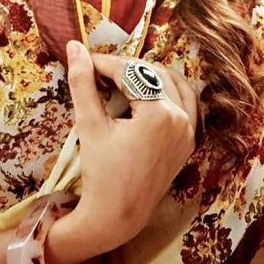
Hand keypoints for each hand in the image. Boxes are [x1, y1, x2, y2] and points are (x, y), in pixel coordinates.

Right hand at [65, 40, 197, 247]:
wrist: (117, 216)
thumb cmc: (100, 173)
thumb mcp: (89, 125)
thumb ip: (82, 83)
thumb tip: (74, 47)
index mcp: (159, 114)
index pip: (129, 73)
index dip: (103, 63)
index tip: (83, 59)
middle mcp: (180, 118)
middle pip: (150, 73)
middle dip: (123, 69)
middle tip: (97, 72)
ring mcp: (188, 130)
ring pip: (170, 82)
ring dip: (146, 75)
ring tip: (119, 79)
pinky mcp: (189, 140)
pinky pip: (186, 101)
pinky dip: (168, 89)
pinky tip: (148, 90)